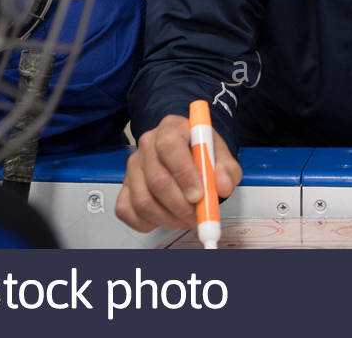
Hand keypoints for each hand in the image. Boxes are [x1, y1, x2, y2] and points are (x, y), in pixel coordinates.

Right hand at [115, 113, 241, 230]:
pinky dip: (149, 223)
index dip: (184, 174)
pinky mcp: (125, 188)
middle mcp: (148, 144)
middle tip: (198, 216)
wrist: (187, 155)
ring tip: (186, 218)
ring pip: (143, 201)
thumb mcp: (221, 156)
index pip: (170, 146)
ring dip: (168, 218)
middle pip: (156, 180)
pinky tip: (167, 218)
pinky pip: (129, 212)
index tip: (199, 195)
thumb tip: (223, 186)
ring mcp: (133, 167)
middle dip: (180, 206)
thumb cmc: (201, 153)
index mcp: (171, 128)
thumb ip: (226, 169)